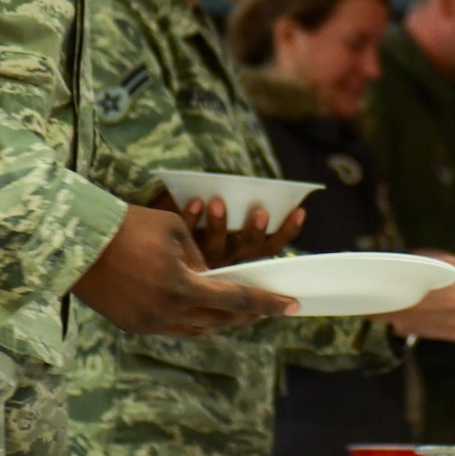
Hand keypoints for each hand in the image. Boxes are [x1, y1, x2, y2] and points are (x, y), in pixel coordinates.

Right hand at [73, 204, 295, 336]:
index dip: (268, 302)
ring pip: (196, 329)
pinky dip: (191, 320)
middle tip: (267, 309)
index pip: (237, 298)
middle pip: (219, 320)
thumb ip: (199, 257)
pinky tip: (202, 311)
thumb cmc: (129, 226)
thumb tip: (209, 276)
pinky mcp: (132, 325)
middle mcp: (168, 313)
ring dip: (219, 320)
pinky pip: (172, 328)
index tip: (294, 306)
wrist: (76, 242)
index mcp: (183, 287)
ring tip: (237, 312)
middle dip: (246, 315)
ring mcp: (148, 324)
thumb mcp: (175, 232)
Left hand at [178, 195, 304, 269]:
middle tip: (261, 212)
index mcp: (242, 256)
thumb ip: (241, 214)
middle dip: (254, 231)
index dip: (288, 231)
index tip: (300, 210)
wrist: (154, 253)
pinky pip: (185, 237)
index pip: (271, 247)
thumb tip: (262, 193)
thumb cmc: (197, 228)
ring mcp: (203, 259)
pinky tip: (194, 201)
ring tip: (217, 201)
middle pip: (246, 251)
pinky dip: (191, 219)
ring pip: (216, 247)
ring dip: (219, 224)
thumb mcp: (221, 226)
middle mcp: (226, 262)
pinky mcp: (177, 251)